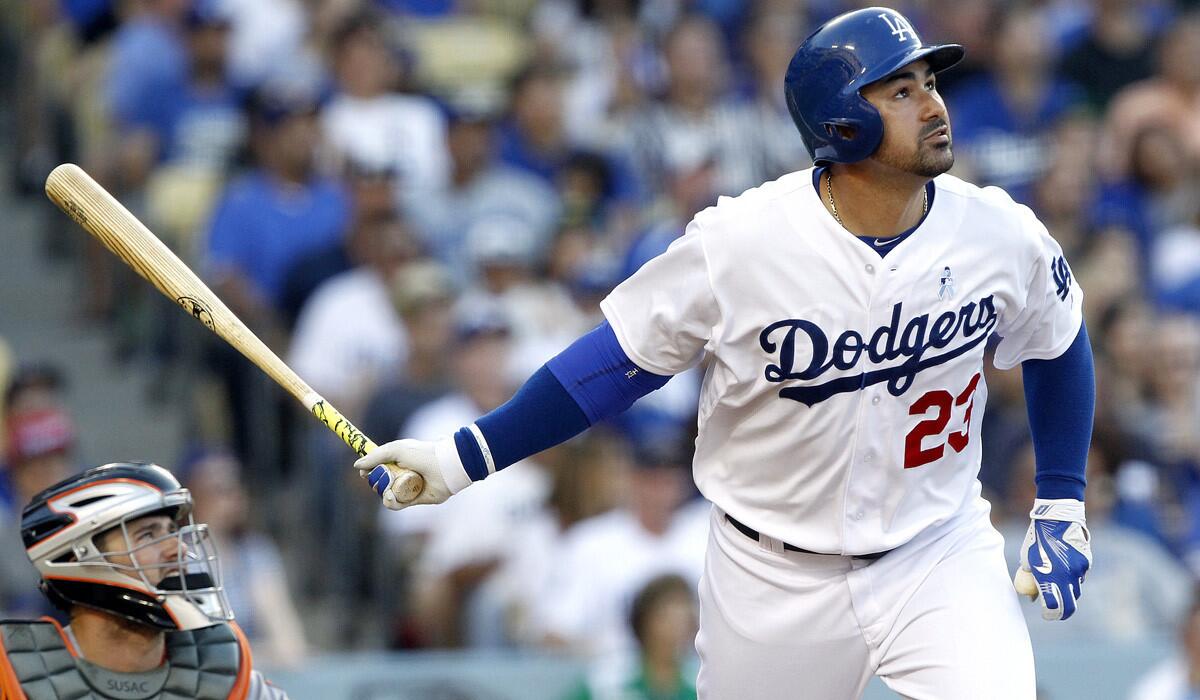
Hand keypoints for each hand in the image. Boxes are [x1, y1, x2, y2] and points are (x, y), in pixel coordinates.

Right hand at [353, 437, 469, 510]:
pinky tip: (392, 497)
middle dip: (375, 482)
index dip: (369, 471)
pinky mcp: (413, 500)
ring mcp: (406, 487)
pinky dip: (391, 502)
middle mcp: (401, 474)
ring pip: (385, 495)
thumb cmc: (423, 454)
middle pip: (378, 482)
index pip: (377, 467)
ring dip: (382, 493)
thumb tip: (357, 466)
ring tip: (388, 490)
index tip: (364, 473)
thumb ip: (375, 456)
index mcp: (397, 460)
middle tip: (379, 479)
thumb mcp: (396, 450)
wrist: (446, 467)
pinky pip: (395, 505)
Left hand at [1014, 498, 1091, 620]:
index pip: (1053, 606)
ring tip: (1056, 580)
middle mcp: (1067, 575)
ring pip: (1076, 591)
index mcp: (1048, 574)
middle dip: (1062, 611)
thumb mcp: (1027, 559)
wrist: (1058, 517)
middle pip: (1069, 605)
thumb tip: (1033, 598)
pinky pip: (1080, 577)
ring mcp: (1079, 570)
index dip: (1049, 614)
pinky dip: (1073, 578)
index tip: (1045, 613)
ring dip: (1067, 592)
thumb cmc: (1038, 538)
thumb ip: (1030, 580)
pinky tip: (1064, 565)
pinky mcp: (1087, 563)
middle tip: (1054, 611)